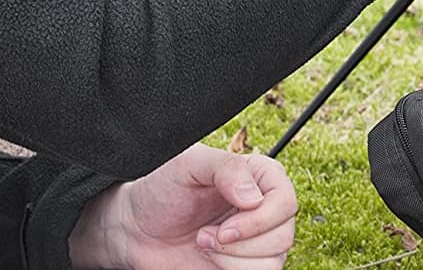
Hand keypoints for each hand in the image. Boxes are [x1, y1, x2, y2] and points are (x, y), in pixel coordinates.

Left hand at [69, 144, 296, 269]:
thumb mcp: (188, 164)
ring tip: (204, 242)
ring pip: (275, 259)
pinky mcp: (247, 263)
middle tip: (205, 234)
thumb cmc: (160, 189)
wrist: (136, 229)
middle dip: (240, 243)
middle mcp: (264, 206)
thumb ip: (226, 168)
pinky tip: (209, 255)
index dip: (261, 220)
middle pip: (284, 234)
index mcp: (259, 176)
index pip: (286, 200)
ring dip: (233, 259)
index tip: (225, 228)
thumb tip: (256, 199)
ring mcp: (258, 237)